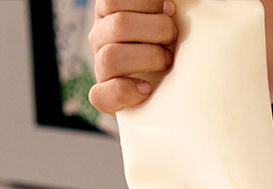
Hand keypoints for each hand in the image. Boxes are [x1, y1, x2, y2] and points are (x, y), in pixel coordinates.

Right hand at [88, 0, 176, 114]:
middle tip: (173, 37)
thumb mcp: (163, 21)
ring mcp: (99, 67)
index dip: (146, 3)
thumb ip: (162, 10)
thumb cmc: (169, 45)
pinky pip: (101, 94)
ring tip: (167, 61)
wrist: (167, 91)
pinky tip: (147, 89)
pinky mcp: (102, 96)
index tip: (170, 10)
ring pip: (110, 57)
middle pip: (118, 26)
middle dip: (156, 29)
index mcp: (109, 12)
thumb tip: (169, 5)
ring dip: (148, 57)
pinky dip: (127, 91)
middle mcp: (99, 37)